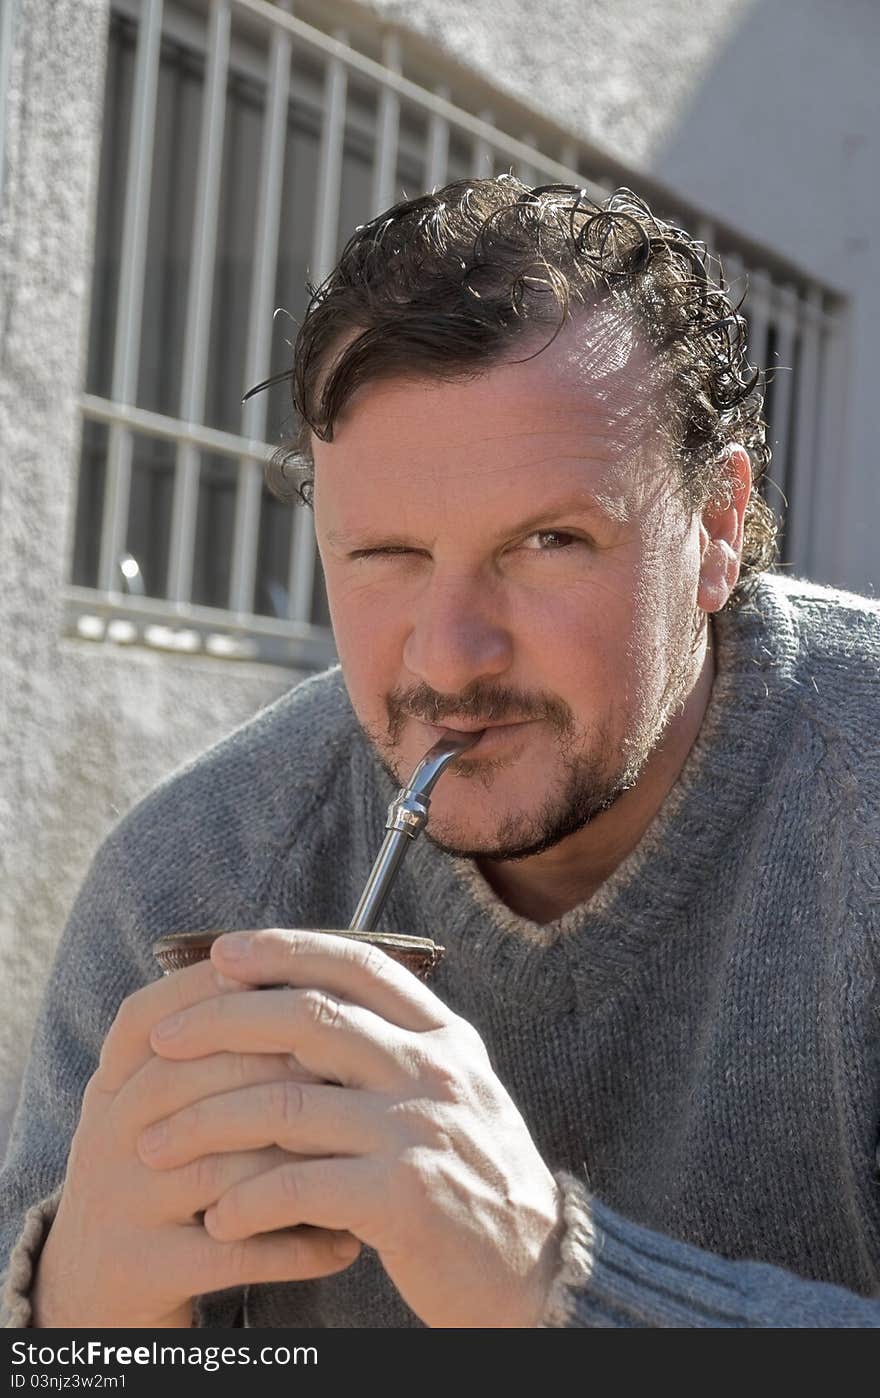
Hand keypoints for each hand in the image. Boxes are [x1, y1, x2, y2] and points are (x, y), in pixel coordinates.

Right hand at [33, 959, 360, 1328]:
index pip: (149, 1016)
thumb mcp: (158, 1105)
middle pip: (189, 1080)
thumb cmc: (158, 1174)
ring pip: (218, 1166)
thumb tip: (307, 976)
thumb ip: (208, 1048)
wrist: (92, 1293)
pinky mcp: (144, 1269)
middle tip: (351, 1066)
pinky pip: (233, 1251)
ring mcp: (121, 1204)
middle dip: (277, 1066)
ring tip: (360, 1153)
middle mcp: (106, 1136)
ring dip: (297, 1161)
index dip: (213, 990)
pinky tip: (345, 1242)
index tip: (291, 978)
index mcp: (113, 1085)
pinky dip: (295, 1246)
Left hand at [139, 928, 561, 1327]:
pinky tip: (218, 1215)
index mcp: (442, 1035)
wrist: (534, 1271)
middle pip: (308, 1018)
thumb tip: (290, 1003)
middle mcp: (433, 1070)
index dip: (284, 949)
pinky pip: (297, 1185)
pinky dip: (245, 1200)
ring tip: (155, 1145)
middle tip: (162, 1039)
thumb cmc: (468, 1176)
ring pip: (286, 1104)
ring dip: (205, 1124)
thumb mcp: (445, 1091)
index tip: (221, 952)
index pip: (357, 963)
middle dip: (221, 1022)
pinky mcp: (405, 1198)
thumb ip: (387, 1047)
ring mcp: (419, 1130)